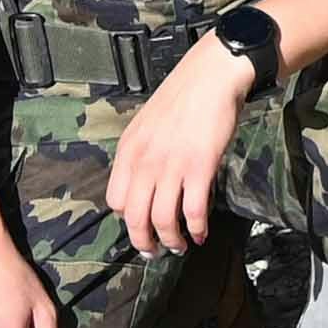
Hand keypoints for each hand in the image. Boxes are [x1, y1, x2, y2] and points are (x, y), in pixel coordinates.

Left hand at [105, 50, 249, 257]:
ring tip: (181, 245)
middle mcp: (145, 161)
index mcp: (129, 151)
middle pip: (135, 218)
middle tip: (156, 252)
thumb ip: (141, 155)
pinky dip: (196, 228)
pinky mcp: (200, 167)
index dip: (128, 219)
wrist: (211, 76)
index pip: (116, 200)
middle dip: (145, 242)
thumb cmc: (182, 98)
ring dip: (172, 240)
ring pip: (163, 220)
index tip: (142, 224)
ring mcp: (172, 165)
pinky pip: (193, 210)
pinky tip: (201, 232)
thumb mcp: (147, 125)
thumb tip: (145, 186)